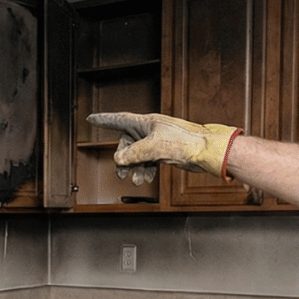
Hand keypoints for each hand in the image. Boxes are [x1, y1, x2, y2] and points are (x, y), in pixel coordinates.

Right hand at [87, 111, 241, 179]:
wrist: (207, 151)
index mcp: (146, 122)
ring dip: (134, 168)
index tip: (91, 119)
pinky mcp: (165, 152)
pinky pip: (147, 161)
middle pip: (126, 143)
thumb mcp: (154, 148)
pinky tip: (146, 177)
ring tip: (136, 180)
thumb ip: (133, 153)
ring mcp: (157, 141)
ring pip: (137, 155)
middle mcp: (150, 130)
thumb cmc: (186, 142)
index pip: (119, 120)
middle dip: (123, 158)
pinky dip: (145, 170)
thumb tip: (119, 158)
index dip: (104, 120)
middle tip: (121, 171)